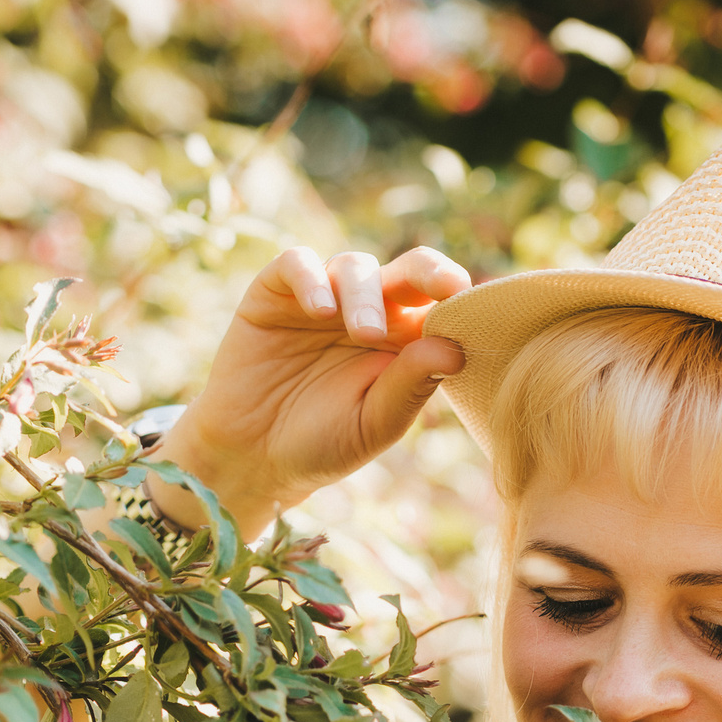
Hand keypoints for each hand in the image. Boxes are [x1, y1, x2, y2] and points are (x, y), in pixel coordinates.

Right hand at [148, 247, 470, 538]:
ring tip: (361, 332)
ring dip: (364, 294)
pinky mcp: (274, 293)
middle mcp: (368, 311)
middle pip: (408, 270)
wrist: (250, 457)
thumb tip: (455, 349)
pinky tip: (319, 311)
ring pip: (354, 266)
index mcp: (403, 341)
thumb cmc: (321, 444)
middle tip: (441, 291)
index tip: (471, 298)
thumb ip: (410, 387)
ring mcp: (322, 298)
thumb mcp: (373, 424)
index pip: (440, 301)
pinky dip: (311, 278)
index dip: (457, 292)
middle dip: (428, 272)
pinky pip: (296, 264)